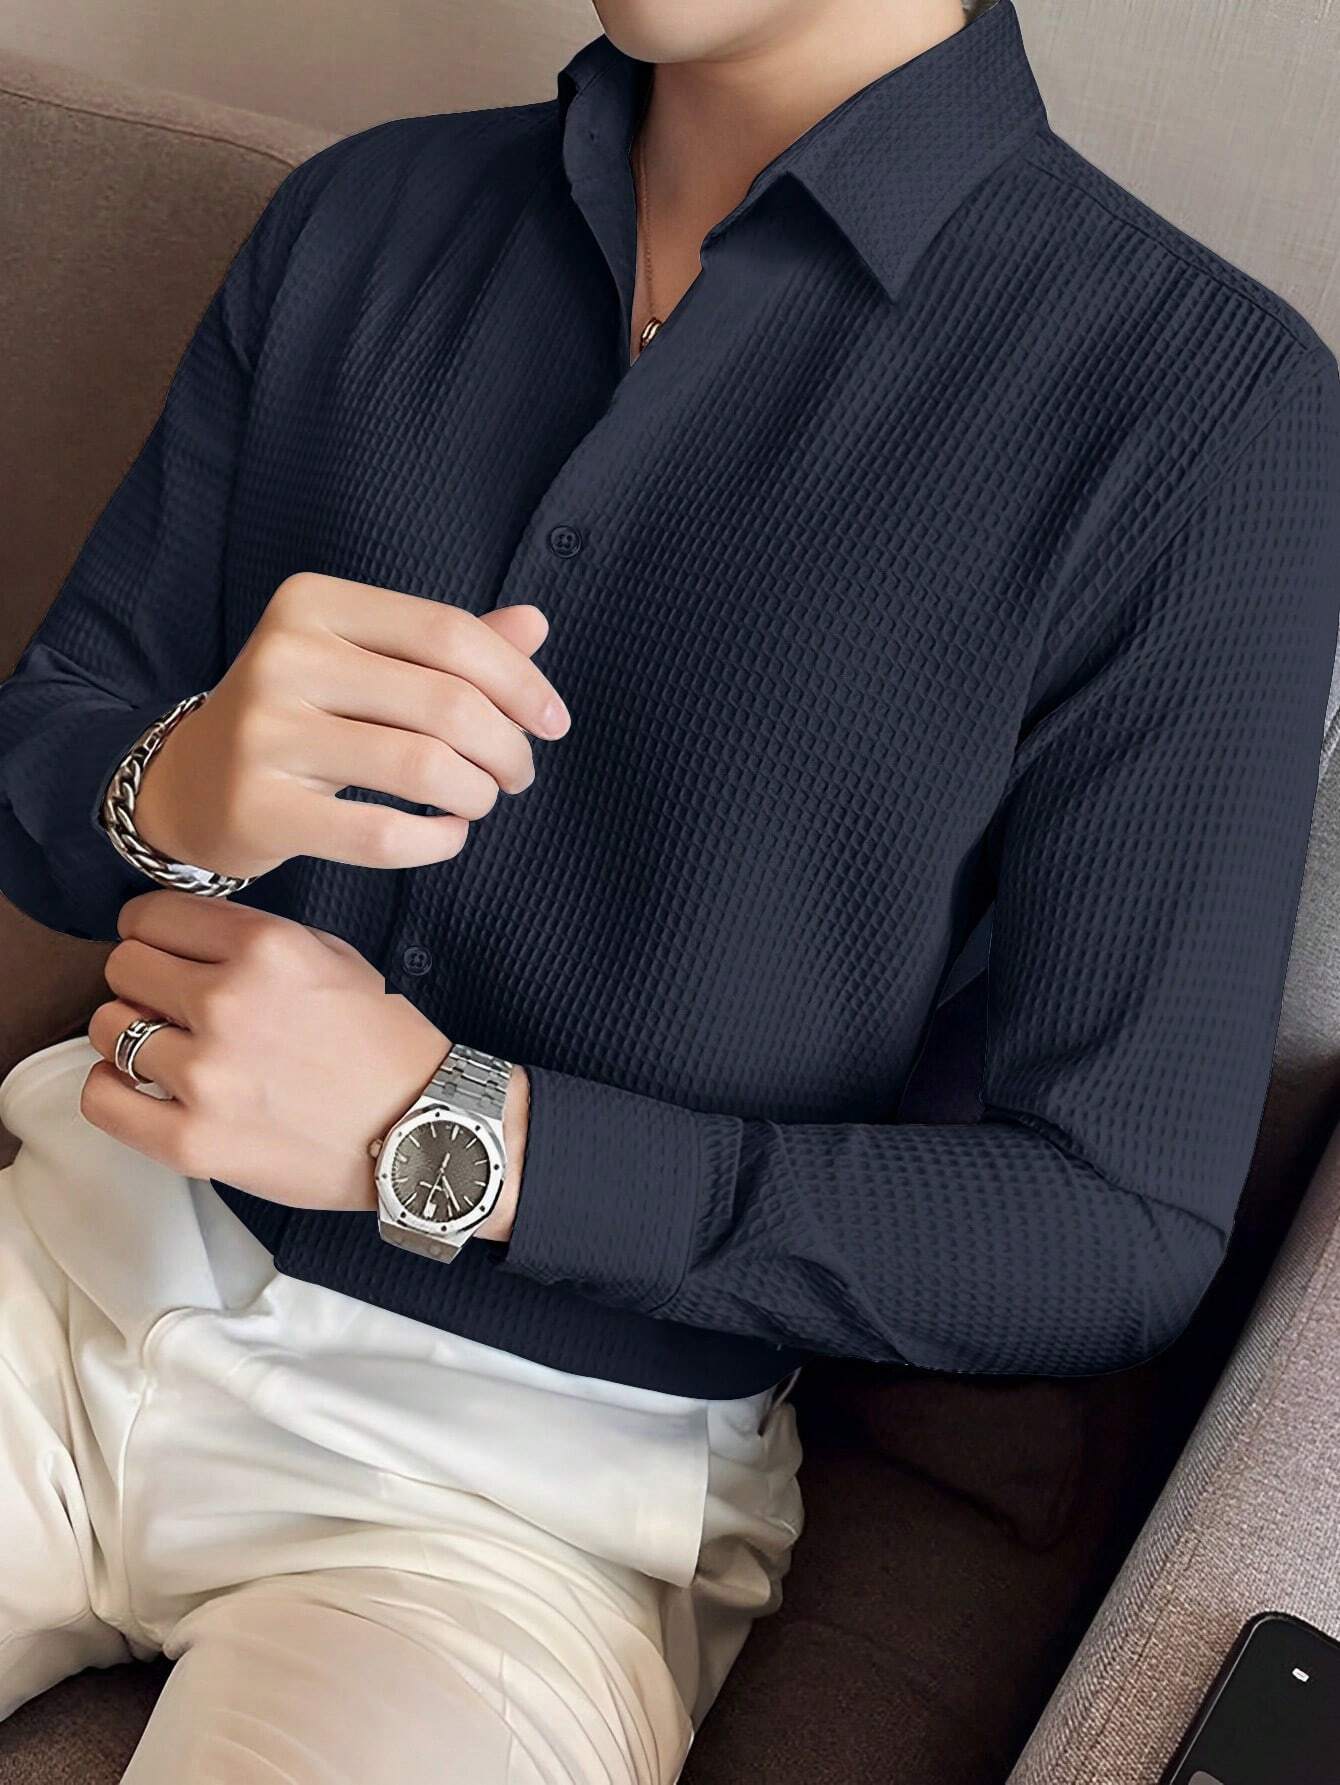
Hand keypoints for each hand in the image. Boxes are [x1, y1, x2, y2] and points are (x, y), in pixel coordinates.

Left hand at [81, 890, 529, 1225]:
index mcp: (265, 947)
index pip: (150, 917)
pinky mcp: (193, 1140)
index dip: (151, 932)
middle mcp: (228, 1002)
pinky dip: (111, 1088)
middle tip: (171, 1005)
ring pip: (107, 1028)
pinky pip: (102, 1098)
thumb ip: (253, 939)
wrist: (421, 1128)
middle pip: (123, 967)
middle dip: (143, 981)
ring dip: (131, 1035)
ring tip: (167, 1051)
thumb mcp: (332, 958)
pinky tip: (140, 1088)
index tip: (161, 950)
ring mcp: (205, 1074)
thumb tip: (182, 937)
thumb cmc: (382, 1046)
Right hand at [132, 573, 571, 881]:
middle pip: (446, 703)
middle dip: (507, 747)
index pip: (448, 632)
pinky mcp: (260, 809)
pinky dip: (437, 842)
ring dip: (477, 794)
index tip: (553, 722)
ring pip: (423, 768)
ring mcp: (265, 734)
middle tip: (517, 774)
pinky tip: (449, 836)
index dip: (519, 681)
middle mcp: (283, 656)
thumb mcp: (365, 663)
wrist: (193, 784)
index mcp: (313, 603)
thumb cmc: (304, 715)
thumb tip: (536, 623)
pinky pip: (382, 836)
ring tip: (480, 801)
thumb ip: (448, 646)